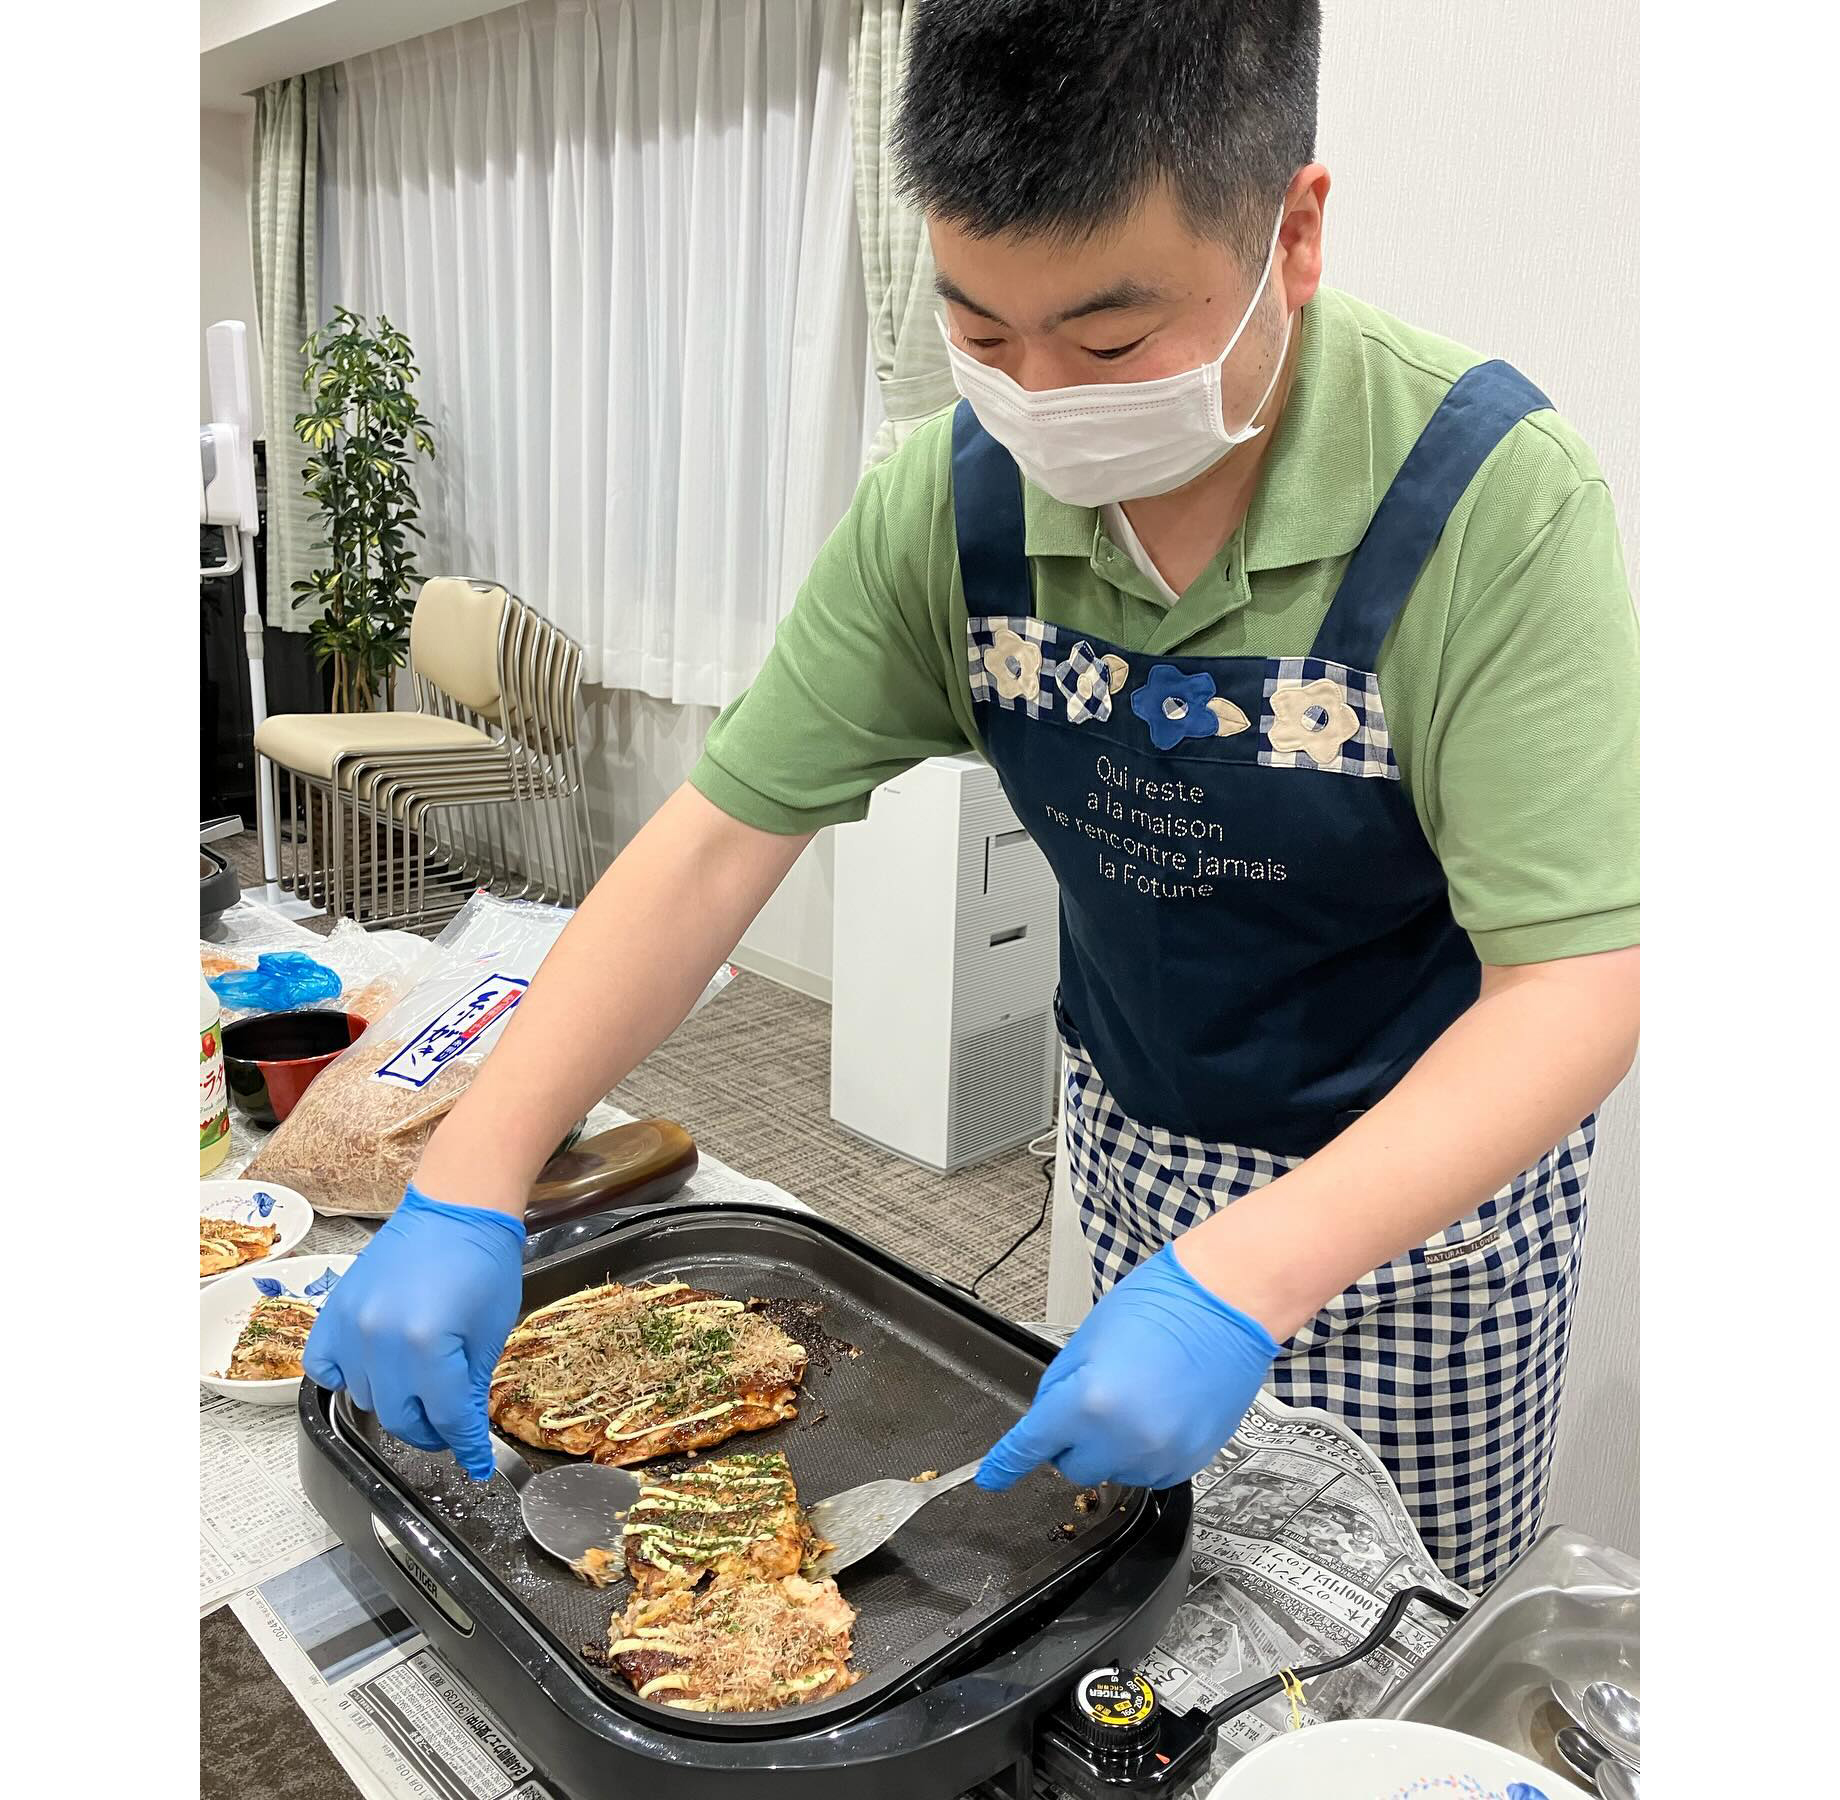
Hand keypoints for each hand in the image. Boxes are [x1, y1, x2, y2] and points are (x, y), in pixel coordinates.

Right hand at [303, 1185, 525, 1479]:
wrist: (455, 1208)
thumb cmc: (483, 1262)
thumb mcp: (491, 1331)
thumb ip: (471, 1386)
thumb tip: (464, 1430)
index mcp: (428, 1343)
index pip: (447, 1416)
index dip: (466, 1444)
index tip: (475, 1463)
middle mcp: (381, 1338)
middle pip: (400, 1416)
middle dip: (430, 1431)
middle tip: (448, 1429)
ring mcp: (351, 1325)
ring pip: (365, 1397)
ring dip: (395, 1404)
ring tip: (420, 1393)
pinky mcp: (334, 1311)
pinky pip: (325, 1367)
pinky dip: (346, 1378)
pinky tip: (374, 1374)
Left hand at [977, 1243, 1278, 1491]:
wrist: (1225, 1305)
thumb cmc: (1159, 1307)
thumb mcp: (1086, 1339)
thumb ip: (1058, 1388)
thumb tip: (1046, 1425)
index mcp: (1089, 1403)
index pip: (1032, 1445)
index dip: (1006, 1463)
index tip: (991, 1477)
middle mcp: (1125, 1439)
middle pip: (1072, 1467)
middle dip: (1069, 1441)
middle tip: (1089, 1399)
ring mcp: (1161, 1455)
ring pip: (1111, 1472)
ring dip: (1109, 1447)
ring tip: (1135, 1396)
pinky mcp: (1189, 1462)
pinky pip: (1148, 1471)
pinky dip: (1142, 1450)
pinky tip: (1157, 1411)